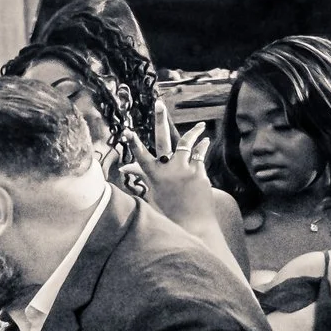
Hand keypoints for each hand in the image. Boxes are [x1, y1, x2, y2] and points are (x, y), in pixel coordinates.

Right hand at [123, 112, 217, 226]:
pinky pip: (199, 155)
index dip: (133, 143)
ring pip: (187, 143)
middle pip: (162, 139)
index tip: (127, 131)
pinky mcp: (199, 173)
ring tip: (200, 126)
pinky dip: (201, 148)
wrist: (192, 226)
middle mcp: (168, 169)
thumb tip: (126, 169)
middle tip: (159, 104)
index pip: (140, 156)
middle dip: (160, 119)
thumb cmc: (168, 214)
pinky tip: (205, 142)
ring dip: (194, 133)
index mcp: (153, 176)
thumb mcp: (151, 196)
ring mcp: (184, 170)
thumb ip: (142, 178)